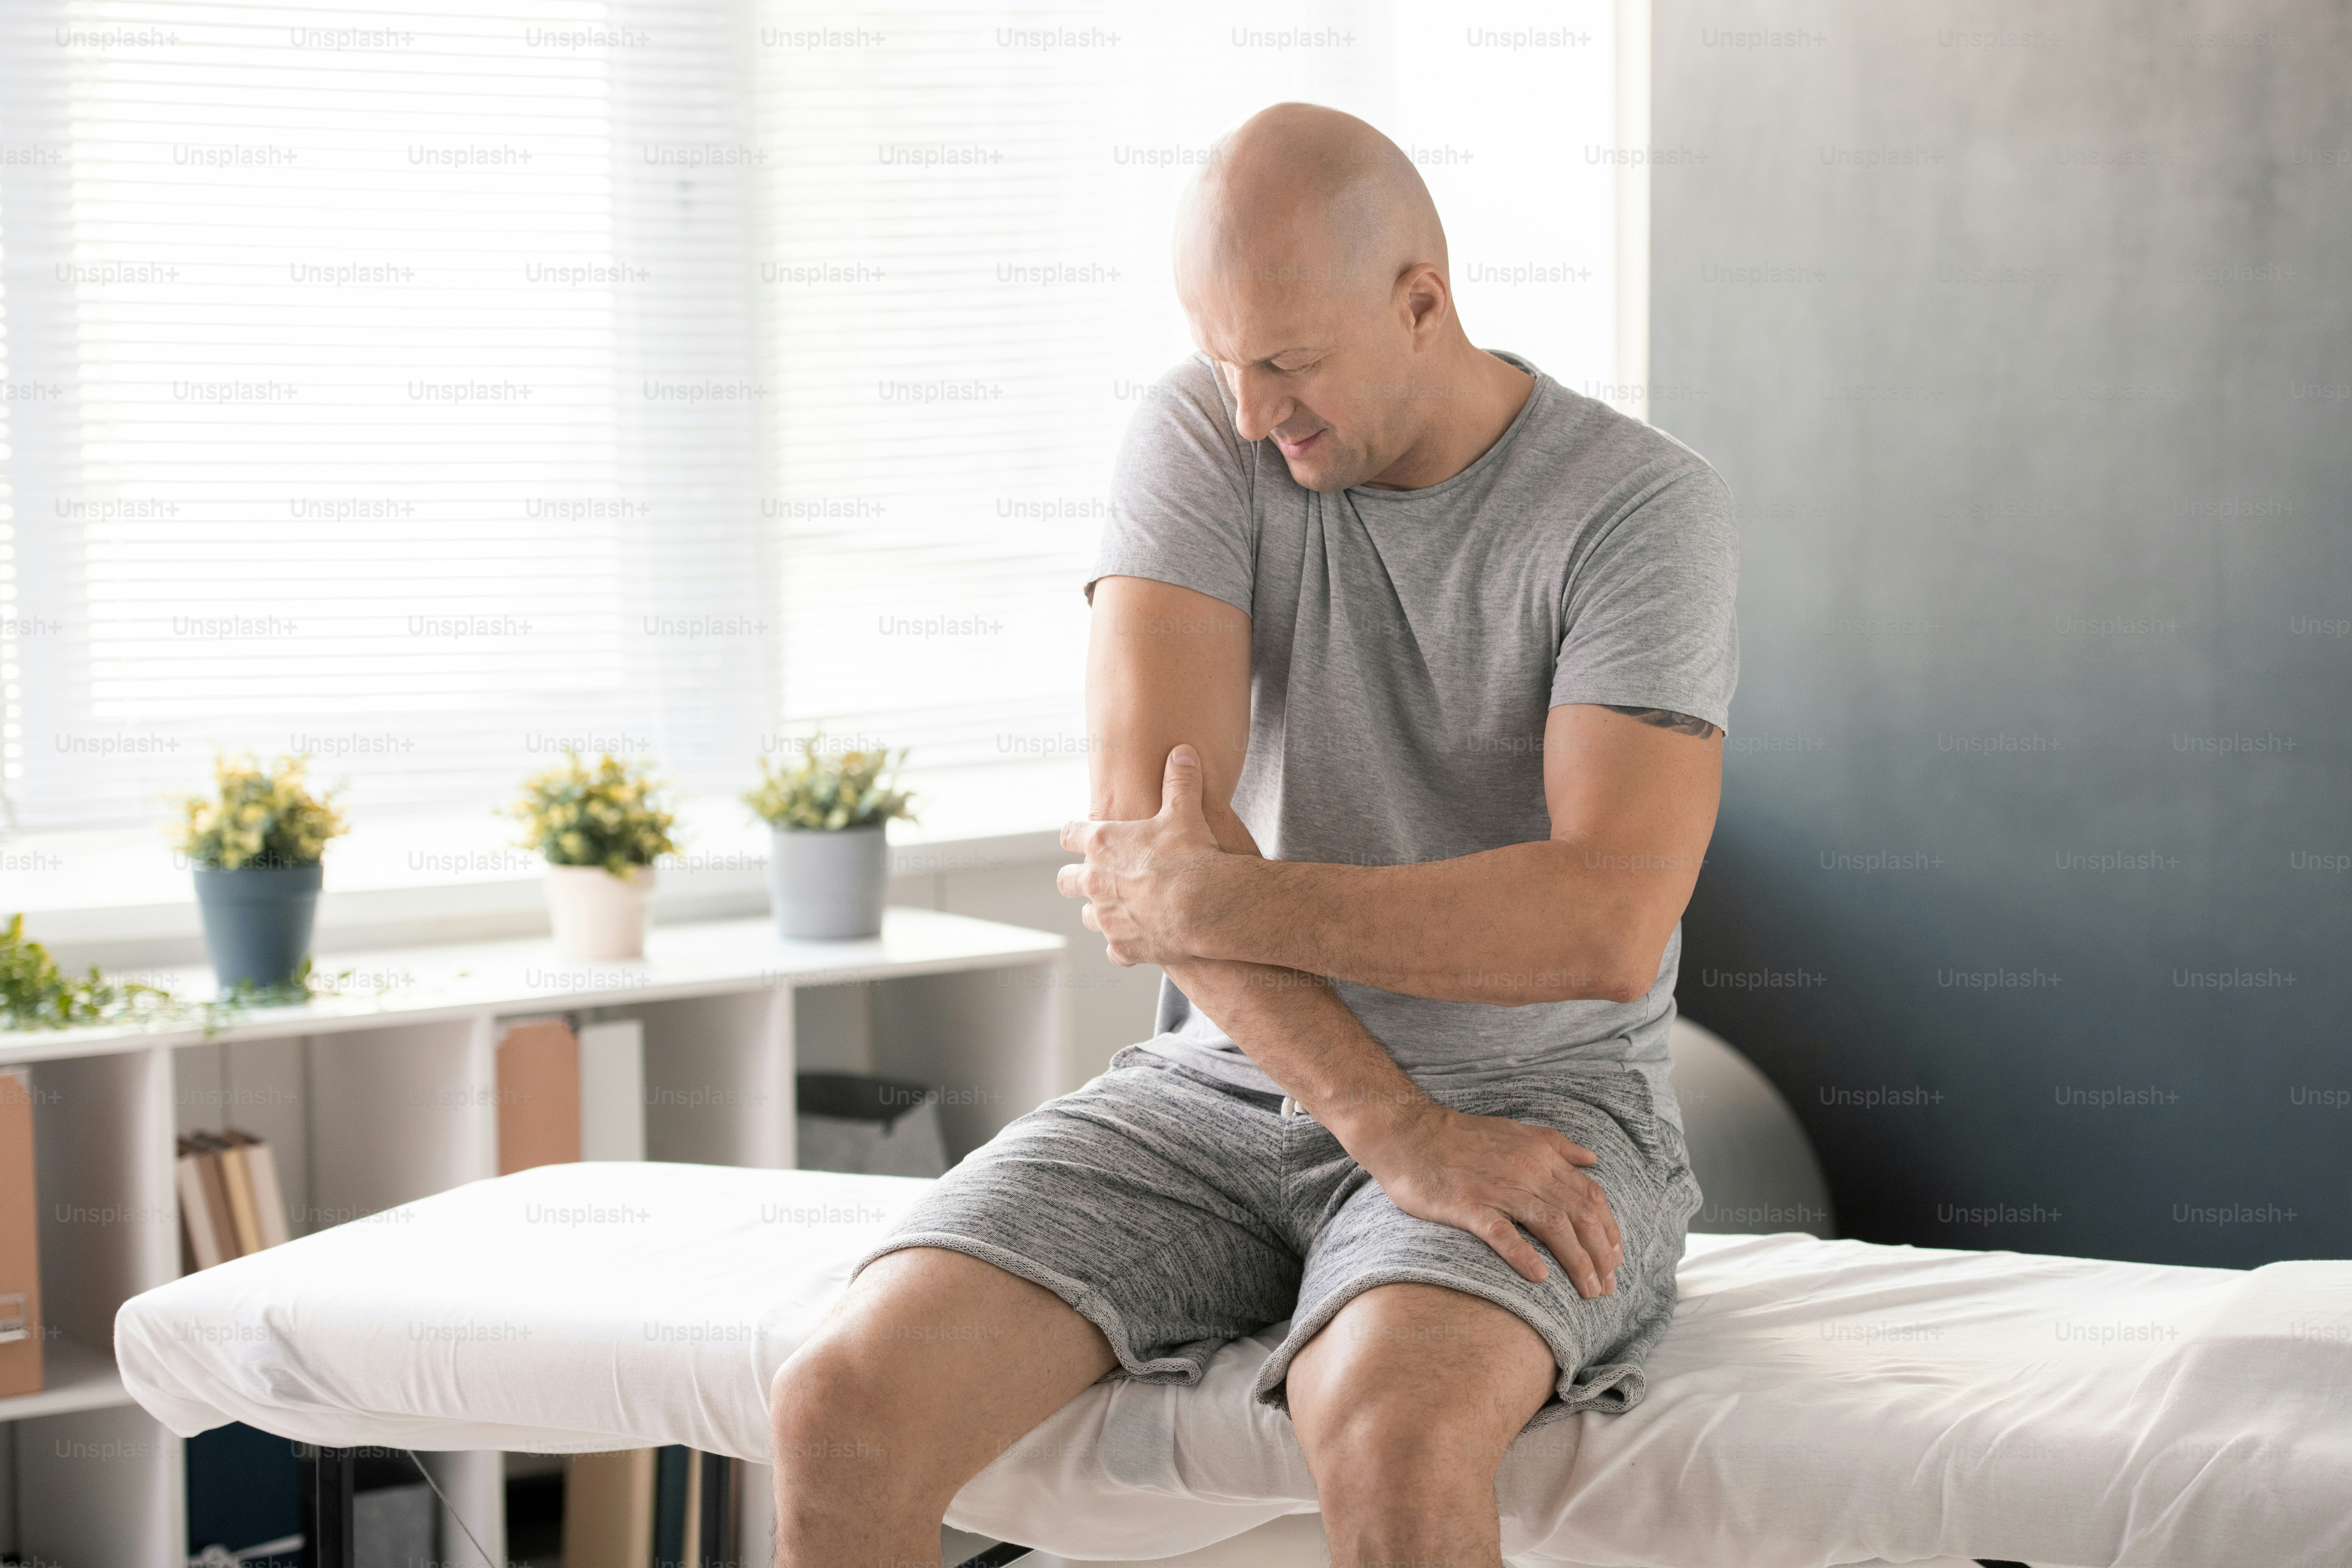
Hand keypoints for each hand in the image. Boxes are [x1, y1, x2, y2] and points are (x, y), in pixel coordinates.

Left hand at [1057, 743, 1230, 965]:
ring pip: (1088, 917)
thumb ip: (1181, 781)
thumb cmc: (1192, 855)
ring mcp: (1106, 919)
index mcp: (1101, 845)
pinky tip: (1144, 937)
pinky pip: (1115, 950)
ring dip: (1102, 911)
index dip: (1077, 834)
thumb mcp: (1187, 811)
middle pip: (1067, 880)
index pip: (1070, 834)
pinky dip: (1127, 944)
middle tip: (1096, 876)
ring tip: (1125, 908)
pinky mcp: (1123, 948)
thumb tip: (1182, 751)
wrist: (1205, 907)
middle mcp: (1094, 883)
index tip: (1086, 836)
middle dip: (1077, 878)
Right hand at [1343, 1097, 1623, 1295]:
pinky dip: (1524, 1255)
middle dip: (1601, 1254)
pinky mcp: (1466, 1205)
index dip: (1608, 1229)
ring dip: (1577, 1261)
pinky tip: (1540, 1277)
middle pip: (1579, 1214)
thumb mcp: (1516, 1131)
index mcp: (1540, 1155)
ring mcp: (1496, 1188)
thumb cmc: (1460, 1137)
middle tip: (1609, 1288)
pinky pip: (1501, 1233)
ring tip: (1590, 1291)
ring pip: (1552, 1225)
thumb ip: (1556, 1145)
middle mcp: (1526, 1171)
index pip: (1590, 1195)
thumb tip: (1592, 1159)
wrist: (1407, 1132)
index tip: (1616, 1259)